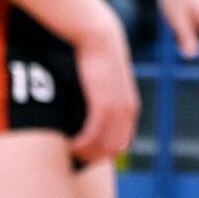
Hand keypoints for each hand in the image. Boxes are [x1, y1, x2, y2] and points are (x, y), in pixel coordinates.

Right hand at [69, 10, 140, 163]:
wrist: (101, 39)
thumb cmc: (98, 61)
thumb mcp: (107, 85)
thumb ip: (105, 102)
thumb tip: (92, 119)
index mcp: (131, 110)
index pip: (120, 145)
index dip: (101, 154)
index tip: (82, 154)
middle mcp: (128, 113)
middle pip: (112, 151)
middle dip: (91, 158)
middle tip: (72, 157)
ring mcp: (118, 111)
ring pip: (102, 147)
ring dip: (84, 154)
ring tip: (67, 151)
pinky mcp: (104, 105)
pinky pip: (92, 136)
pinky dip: (80, 145)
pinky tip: (68, 144)